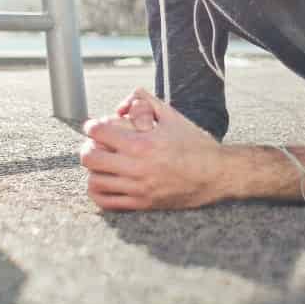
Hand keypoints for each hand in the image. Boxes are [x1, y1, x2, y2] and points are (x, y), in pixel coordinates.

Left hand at [80, 88, 224, 210]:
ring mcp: (138, 189)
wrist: (216, 174)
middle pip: (91, 158)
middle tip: (92, 144)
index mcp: (143, 143)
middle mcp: (137, 167)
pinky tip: (103, 182)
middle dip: (87, 147)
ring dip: (92, 170)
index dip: (91, 126)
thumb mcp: (173, 117)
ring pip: (95, 181)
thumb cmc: (196, 144)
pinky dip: (98, 192)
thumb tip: (126, 99)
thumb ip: (149, 102)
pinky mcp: (142, 204)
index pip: (100, 132)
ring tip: (98, 163)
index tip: (92, 125)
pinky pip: (107, 202)